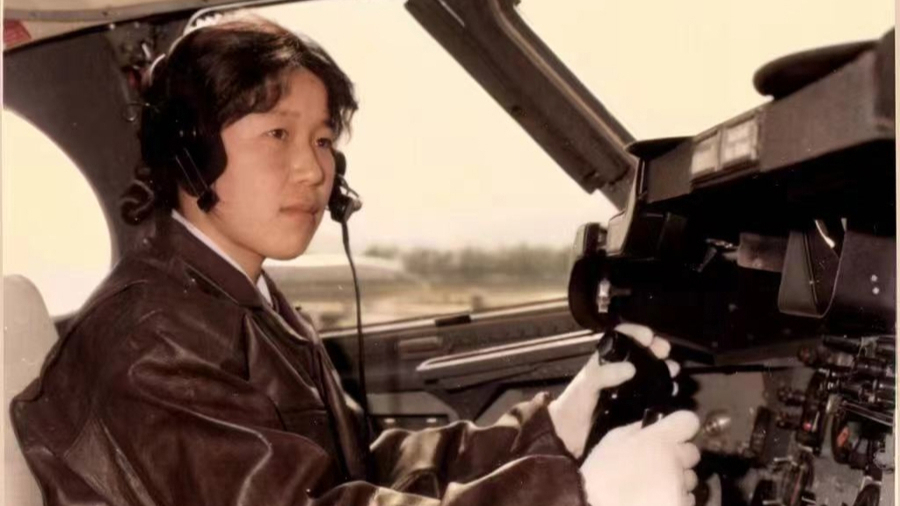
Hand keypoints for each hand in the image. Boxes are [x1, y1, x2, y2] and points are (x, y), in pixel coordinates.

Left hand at [548, 323, 679, 457]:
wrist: (569, 438)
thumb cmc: (572, 405)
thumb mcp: (584, 385)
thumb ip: (602, 374)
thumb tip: (630, 369)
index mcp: (604, 362)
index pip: (621, 338)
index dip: (635, 333)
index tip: (649, 336)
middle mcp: (617, 373)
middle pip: (641, 354)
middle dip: (655, 349)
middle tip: (666, 352)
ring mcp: (627, 390)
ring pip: (649, 373)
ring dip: (662, 368)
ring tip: (672, 370)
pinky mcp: (633, 408)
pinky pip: (652, 395)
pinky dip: (663, 390)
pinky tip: (671, 390)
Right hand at [579, 410, 700, 505]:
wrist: (596, 505)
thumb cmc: (601, 473)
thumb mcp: (613, 439)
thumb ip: (638, 429)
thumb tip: (654, 424)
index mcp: (659, 440)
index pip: (689, 421)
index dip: (682, 427)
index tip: (674, 435)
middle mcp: (675, 461)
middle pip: (693, 453)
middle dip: (680, 458)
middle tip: (659, 466)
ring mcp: (680, 486)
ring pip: (691, 479)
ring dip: (678, 480)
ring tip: (654, 487)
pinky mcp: (681, 504)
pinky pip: (688, 499)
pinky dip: (677, 500)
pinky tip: (657, 500)